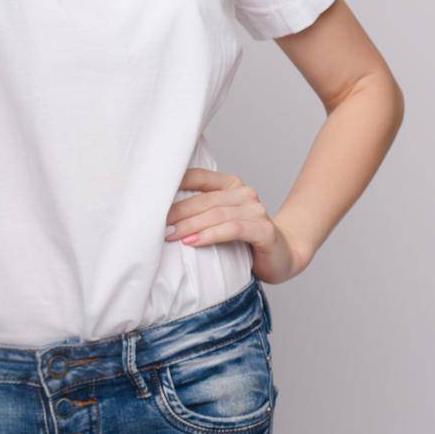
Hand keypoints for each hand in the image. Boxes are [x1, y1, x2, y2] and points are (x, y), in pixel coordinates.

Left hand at [164, 167, 311, 283]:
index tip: (151, 196)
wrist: (282, 256)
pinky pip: (233, 229)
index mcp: (231, 185)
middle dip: (177, 213)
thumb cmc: (244, 241)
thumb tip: (160, 215)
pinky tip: (193, 242)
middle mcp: (245, 193)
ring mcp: (256, 210)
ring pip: (217, 214)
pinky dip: (211, 235)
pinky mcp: (264, 230)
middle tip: (155, 226)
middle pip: (204, 199)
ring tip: (170, 236)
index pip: (199, 177)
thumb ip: (200, 213)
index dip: (175, 184)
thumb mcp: (219, 222)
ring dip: (190, 225)